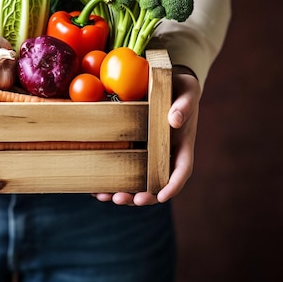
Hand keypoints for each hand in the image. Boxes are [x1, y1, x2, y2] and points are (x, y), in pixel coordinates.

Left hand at [93, 67, 201, 205]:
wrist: (165, 81)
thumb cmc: (179, 86)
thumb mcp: (187, 90)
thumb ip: (184, 105)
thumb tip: (174, 120)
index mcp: (182, 146)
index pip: (181, 172)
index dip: (173, 186)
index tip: (163, 197)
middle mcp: (165, 155)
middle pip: (157, 184)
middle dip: (143, 196)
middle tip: (126, 200)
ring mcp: (148, 155)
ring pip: (138, 182)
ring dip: (123, 193)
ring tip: (105, 197)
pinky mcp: (133, 149)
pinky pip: (123, 169)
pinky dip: (111, 180)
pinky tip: (95, 187)